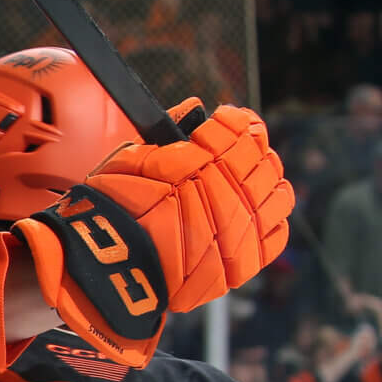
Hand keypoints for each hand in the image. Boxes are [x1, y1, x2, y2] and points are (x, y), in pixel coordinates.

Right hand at [14, 100, 291, 366]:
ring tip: (236, 184)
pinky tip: (247, 212)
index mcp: (201, 165)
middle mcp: (227, 198)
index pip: (238, 132)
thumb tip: (192, 109)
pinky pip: (276, 235)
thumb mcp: (127, 162)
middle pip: (260, 161)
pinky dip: (267, 219)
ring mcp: (240, 235)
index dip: (231, 123)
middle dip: (245, 150)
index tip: (219, 121)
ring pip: (278, 194)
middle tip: (226, 152)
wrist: (103, 272)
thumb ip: (164, 136)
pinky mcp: (243, 265)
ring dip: (261, 182)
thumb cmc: (109, 214)